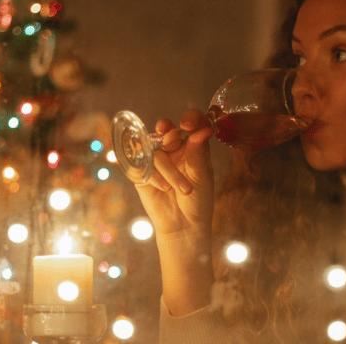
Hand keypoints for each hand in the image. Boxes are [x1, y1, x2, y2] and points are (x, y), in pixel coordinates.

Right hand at [134, 109, 214, 237]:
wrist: (183, 226)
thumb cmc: (198, 201)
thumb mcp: (202, 176)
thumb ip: (198, 152)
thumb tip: (203, 129)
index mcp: (193, 148)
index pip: (192, 124)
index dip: (190, 118)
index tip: (187, 123)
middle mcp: (175, 151)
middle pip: (168, 130)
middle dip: (169, 133)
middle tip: (171, 141)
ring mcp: (157, 161)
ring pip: (156, 150)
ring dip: (168, 169)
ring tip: (178, 188)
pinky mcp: (143, 173)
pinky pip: (142, 164)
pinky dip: (154, 175)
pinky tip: (163, 188)